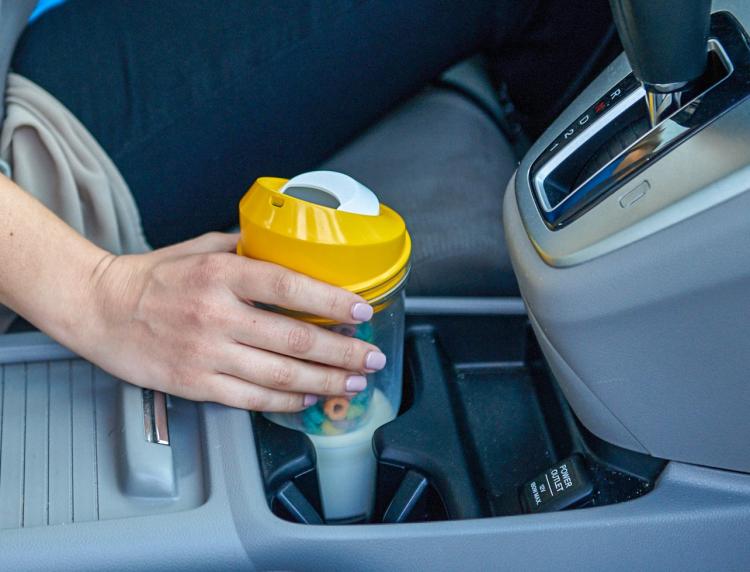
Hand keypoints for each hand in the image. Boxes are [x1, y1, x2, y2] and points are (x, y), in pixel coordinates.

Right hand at [77, 232, 384, 411]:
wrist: (99, 308)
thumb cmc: (152, 277)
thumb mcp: (201, 248)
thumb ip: (247, 250)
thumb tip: (292, 253)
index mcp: (220, 273)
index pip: (290, 286)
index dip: (332, 300)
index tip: (362, 311)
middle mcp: (216, 314)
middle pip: (295, 338)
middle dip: (343, 351)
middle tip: (372, 358)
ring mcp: (206, 353)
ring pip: (280, 374)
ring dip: (324, 381)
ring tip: (352, 382)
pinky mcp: (195, 383)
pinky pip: (252, 398)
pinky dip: (286, 401)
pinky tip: (309, 397)